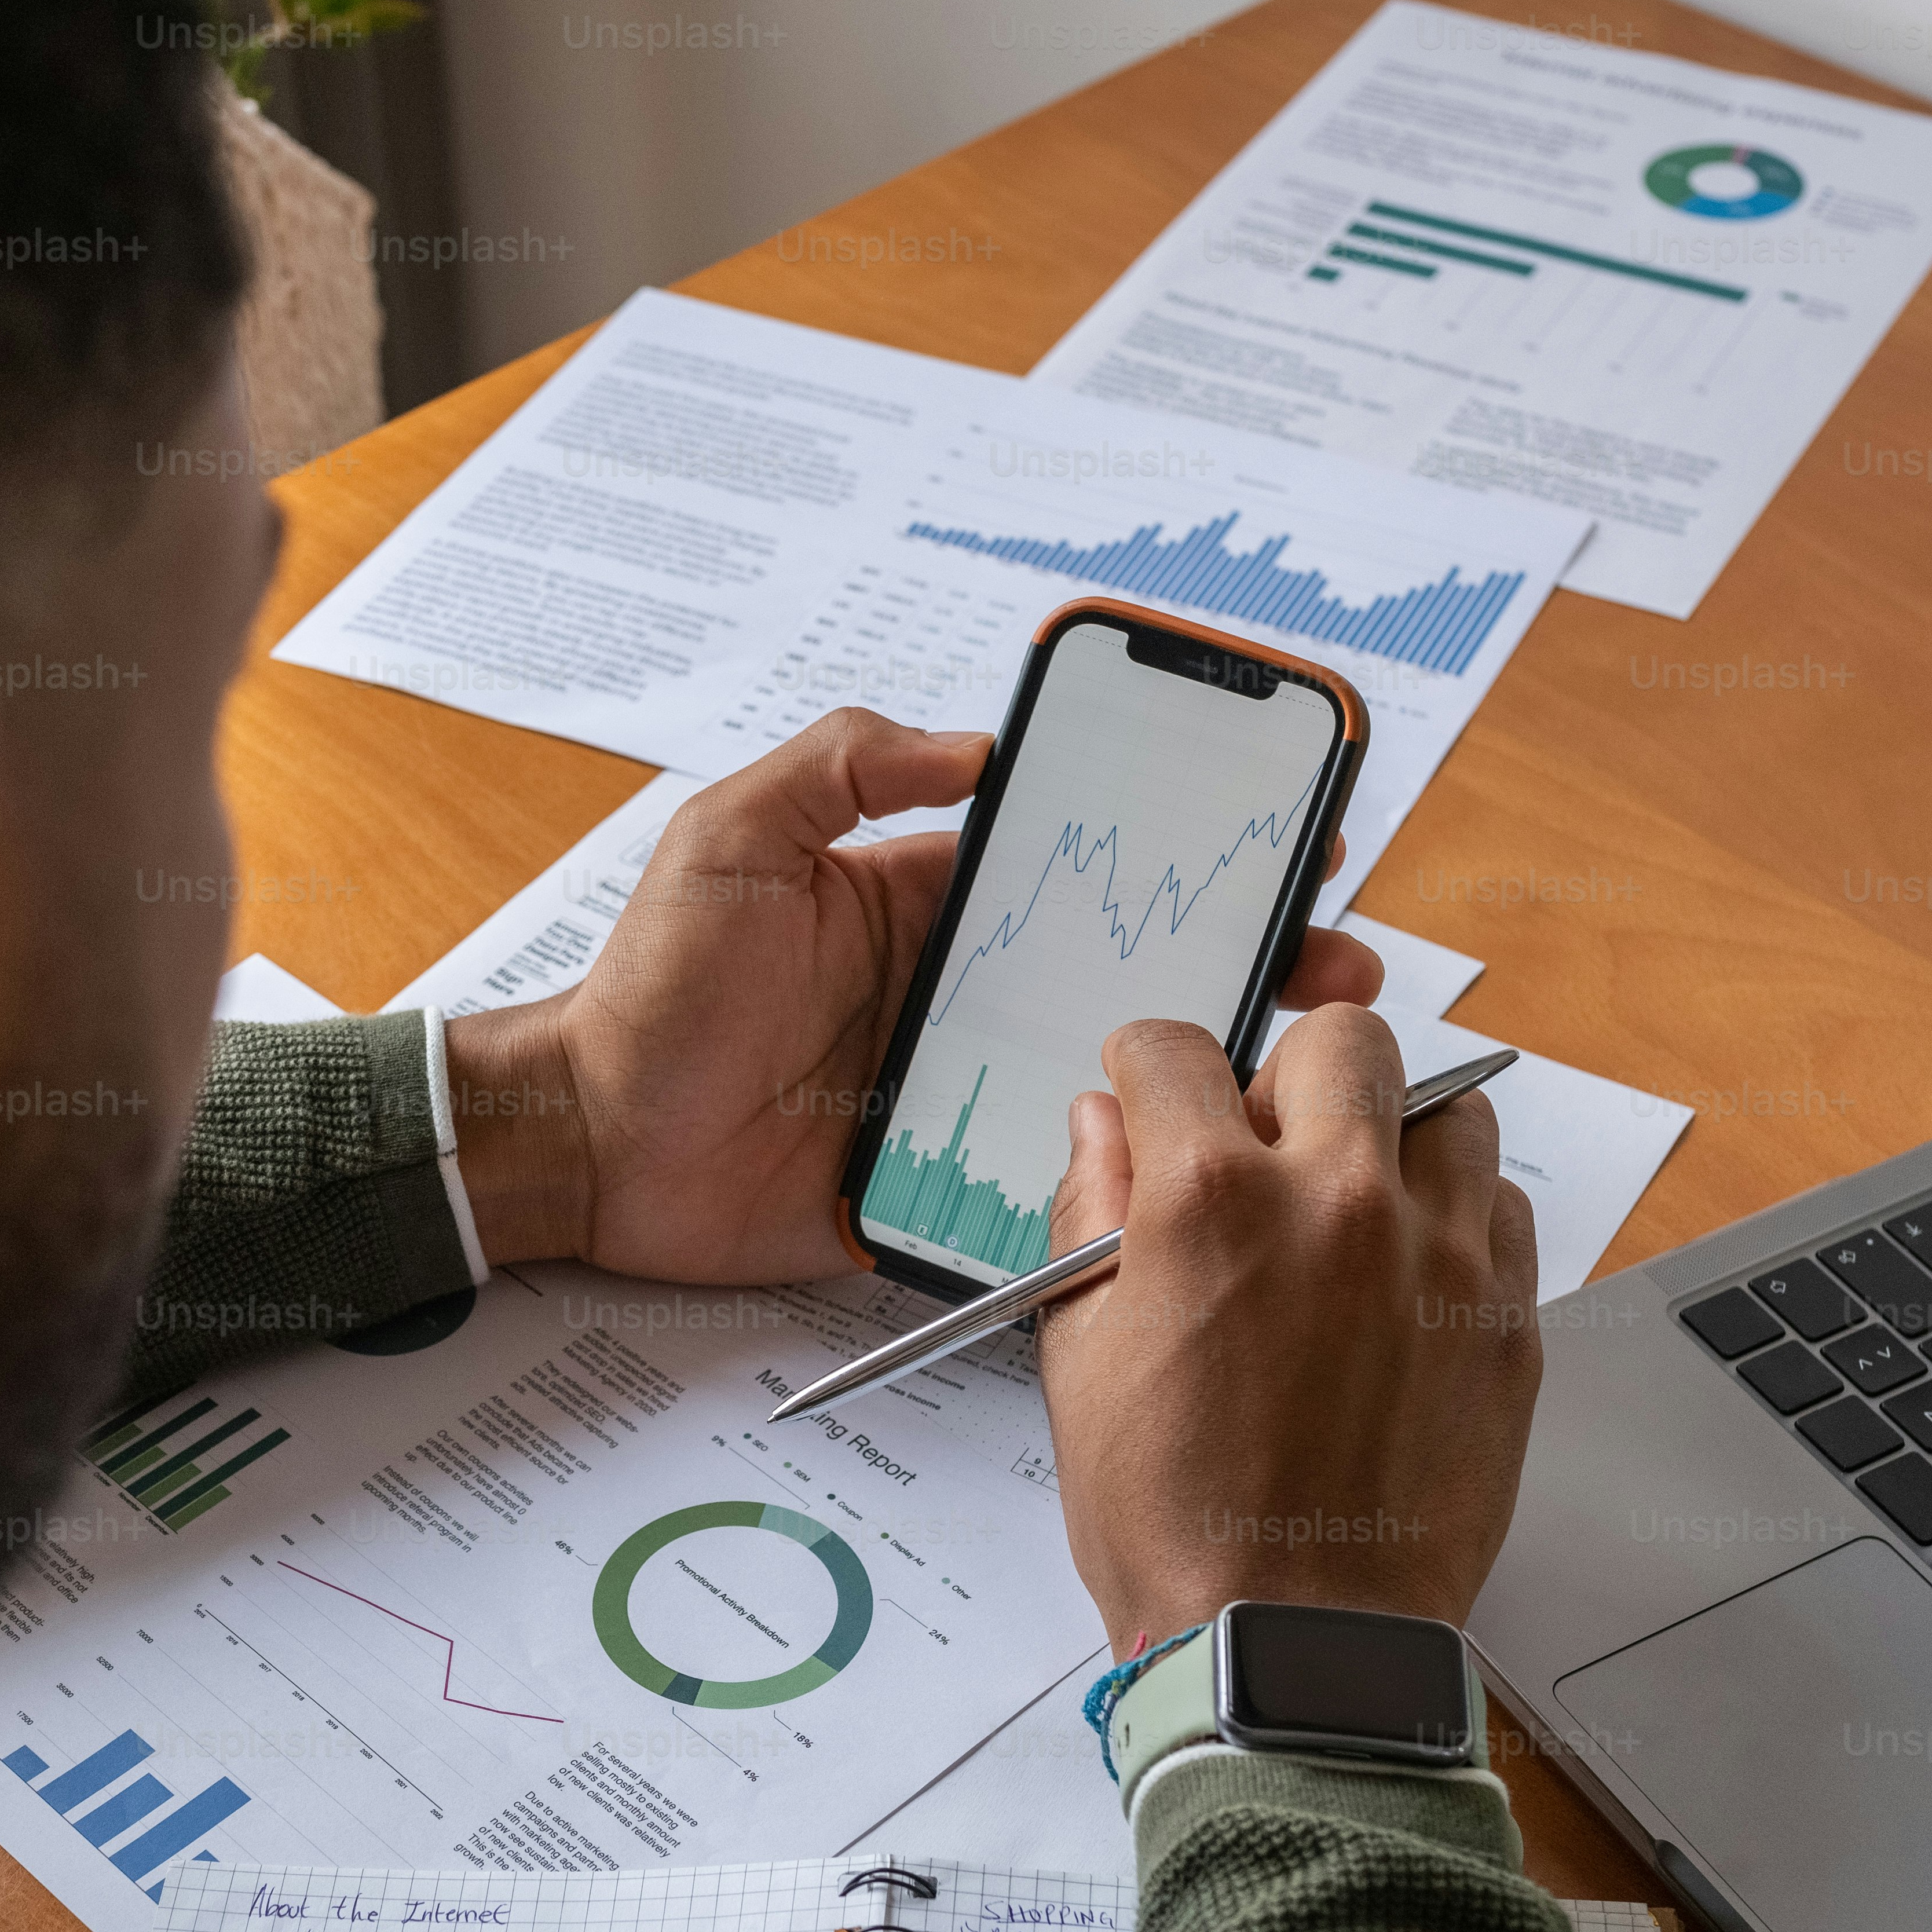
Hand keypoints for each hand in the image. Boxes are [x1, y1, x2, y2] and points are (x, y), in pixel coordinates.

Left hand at [442, 709, 1382, 1282]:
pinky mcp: (945, 1188)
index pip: (1083, 870)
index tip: (1274, 837)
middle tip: (1338, 965)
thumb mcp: (732, 837)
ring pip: (1115, 1083)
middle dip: (1242, 965)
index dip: (1179, 853)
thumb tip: (972, 743)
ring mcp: (965, 1096)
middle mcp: (967, 999)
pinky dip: (1129, 1181)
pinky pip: (1052, 1184)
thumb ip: (840, 768)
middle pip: (1130, 976)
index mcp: (934, 908)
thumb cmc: (652, 987)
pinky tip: (1210, 1174)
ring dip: (1213, 1074)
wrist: (594, 1140)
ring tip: (1309, 1067)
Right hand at [1036, 1007, 1541, 1646]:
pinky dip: (1457, 1221)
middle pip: (1343, 1039)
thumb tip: (1105, 1125)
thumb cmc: (1176, 1524)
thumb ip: (1091, 1214)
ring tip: (1353, 1208)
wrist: (1295, 1644)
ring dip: (1393, 1138)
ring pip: (1449, 1111)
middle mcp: (1338, 1203)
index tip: (1152, 1087)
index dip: (1146, 1064)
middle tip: (1267, 1139)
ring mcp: (1440, 1259)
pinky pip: (1504, 1211)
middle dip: (1290, 1073)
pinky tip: (1407, 1279)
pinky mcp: (1509, 1320)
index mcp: (1211, 1202)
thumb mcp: (1080, 1360)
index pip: (1174, 1049)